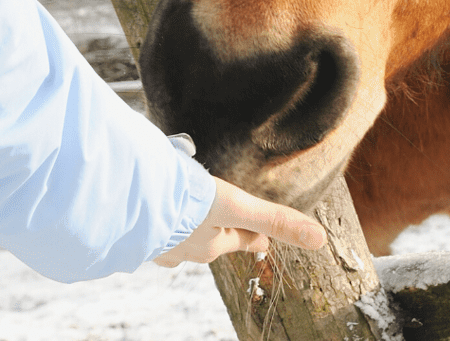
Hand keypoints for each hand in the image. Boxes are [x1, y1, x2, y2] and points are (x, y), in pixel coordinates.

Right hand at [153, 177, 327, 266]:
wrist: (129, 199)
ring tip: (184, 212)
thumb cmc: (185, 204)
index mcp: (213, 244)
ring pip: (181, 234)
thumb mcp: (236, 205)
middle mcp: (188, 249)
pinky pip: (153, 225)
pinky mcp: (136, 227)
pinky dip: (157, 218)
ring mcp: (160, 240)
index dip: (253, 233)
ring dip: (186, 224)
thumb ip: (275, 218)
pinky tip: (151, 209)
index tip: (260, 236)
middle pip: (211, 238)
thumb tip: (320, 240)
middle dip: (218, 228)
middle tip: (221, 216)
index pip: (243, 238)